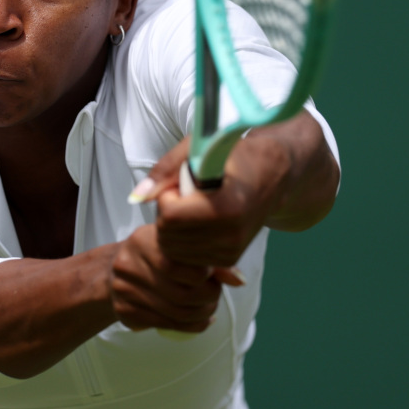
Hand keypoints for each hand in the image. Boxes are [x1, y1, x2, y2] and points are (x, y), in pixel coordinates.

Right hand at [108, 224, 221, 332]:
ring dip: (203, 314)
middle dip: (209, 298)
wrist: (114, 270)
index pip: (183, 267)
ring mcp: (124, 291)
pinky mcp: (125, 312)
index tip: (210, 273)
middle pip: (182, 294)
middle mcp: (128, 265)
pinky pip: (168, 326)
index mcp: (142, 241)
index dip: (205, 274)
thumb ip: (208, 259)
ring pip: (178, 314)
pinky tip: (200, 319)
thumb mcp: (176, 247)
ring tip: (210, 308)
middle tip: (215, 294)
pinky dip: (192, 326)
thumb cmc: (155, 255)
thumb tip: (239, 281)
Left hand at [134, 134, 289, 270]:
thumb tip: (137, 197)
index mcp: (226, 206)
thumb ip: (165, 171)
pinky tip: (198, 222)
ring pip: (174, 251)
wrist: (272, 175)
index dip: (167, 198)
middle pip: (168, 236)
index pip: (171, 216)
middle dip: (167, 214)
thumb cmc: (233, 157)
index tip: (180, 184)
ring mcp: (231, 250)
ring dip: (173, 229)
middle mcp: (231, 234)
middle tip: (183, 195)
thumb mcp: (198, 149)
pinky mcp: (229, 259)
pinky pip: (186, 258)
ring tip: (193, 207)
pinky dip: (183, 241)